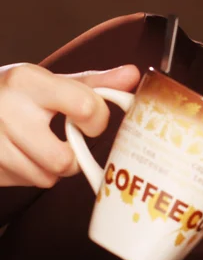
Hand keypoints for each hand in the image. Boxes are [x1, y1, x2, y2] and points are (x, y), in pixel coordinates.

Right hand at [0, 63, 139, 187]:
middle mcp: (6, 110)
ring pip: (46, 178)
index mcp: (28, 81)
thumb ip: (95, 83)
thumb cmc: (16, 93)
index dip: (96, 121)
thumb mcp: (51, 81)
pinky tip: (21, 154)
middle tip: (66, 142)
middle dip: (73, 156)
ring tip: (41, 147)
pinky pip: (25, 184)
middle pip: (64, 160)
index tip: (90, 121)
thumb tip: (134, 75)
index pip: (86, 107)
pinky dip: (29, 174)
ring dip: (52, 168)